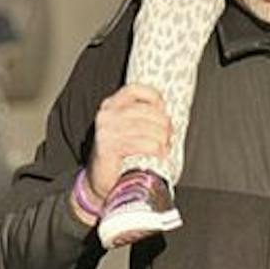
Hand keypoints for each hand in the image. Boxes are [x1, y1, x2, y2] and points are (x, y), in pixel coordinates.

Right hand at [87, 85, 172, 200]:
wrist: (100, 179)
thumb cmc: (118, 153)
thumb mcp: (127, 128)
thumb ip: (141, 117)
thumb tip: (167, 116)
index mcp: (111, 105)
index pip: (135, 89)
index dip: (154, 97)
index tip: (163, 110)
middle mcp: (106, 114)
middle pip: (146, 111)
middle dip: (164, 124)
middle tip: (170, 135)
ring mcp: (106, 130)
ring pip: (147, 128)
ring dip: (162, 138)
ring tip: (165, 146)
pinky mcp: (108, 147)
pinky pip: (141, 144)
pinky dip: (156, 148)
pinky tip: (160, 153)